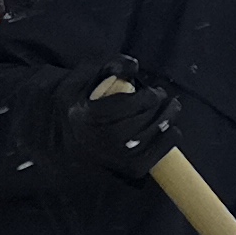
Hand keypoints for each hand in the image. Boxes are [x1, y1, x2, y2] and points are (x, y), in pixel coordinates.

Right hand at [55, 62, 177, 179]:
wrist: (65, 134)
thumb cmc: (81, 101)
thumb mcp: (88, 75)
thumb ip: (112, 64)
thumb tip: (133, 66)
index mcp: (84, 117)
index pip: (122, 108)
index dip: (144, 98)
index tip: (153, 91)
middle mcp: (96, 142)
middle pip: (136, 124)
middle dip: (157, 108)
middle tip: (163, 97)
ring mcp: (111, 159)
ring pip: (147, 140)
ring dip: (165, 121)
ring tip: (170, 109)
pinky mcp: (127, 170)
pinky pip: (153, 157)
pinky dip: (167, 141)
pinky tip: (171, 129)